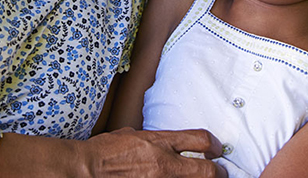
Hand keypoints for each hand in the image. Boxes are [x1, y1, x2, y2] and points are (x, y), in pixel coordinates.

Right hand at [82, 127, 227, 176]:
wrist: (87, 170)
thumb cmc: (104, 152)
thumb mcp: (133, 135)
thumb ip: (155, 140)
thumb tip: (169, 144)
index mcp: (159, 142)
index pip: (200, 140)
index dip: (214, 145)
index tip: (215, 150)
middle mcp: (164, 164)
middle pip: (207, 171)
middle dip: (218, 173)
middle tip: (220, 173)